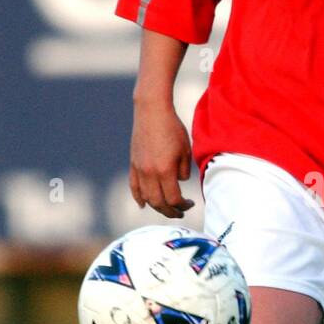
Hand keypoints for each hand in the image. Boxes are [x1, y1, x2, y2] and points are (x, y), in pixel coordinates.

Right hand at [129, 98, 194, 218]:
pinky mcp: (133, 164)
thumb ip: (184, 171)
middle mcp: (150, 173)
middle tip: (180, 212)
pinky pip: (134, 187)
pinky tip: (143, 205)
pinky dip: (138, 197)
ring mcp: (139, 169)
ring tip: (167, 208)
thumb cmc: (172, 128)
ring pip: (146, 198)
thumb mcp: (185, 150)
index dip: (183, 205)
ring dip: (157, 206)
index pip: (174, 198)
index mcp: (165, 170)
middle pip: (159, 203)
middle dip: (170, 211)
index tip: (190, 204)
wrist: (151, 111)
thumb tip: (178, 183)